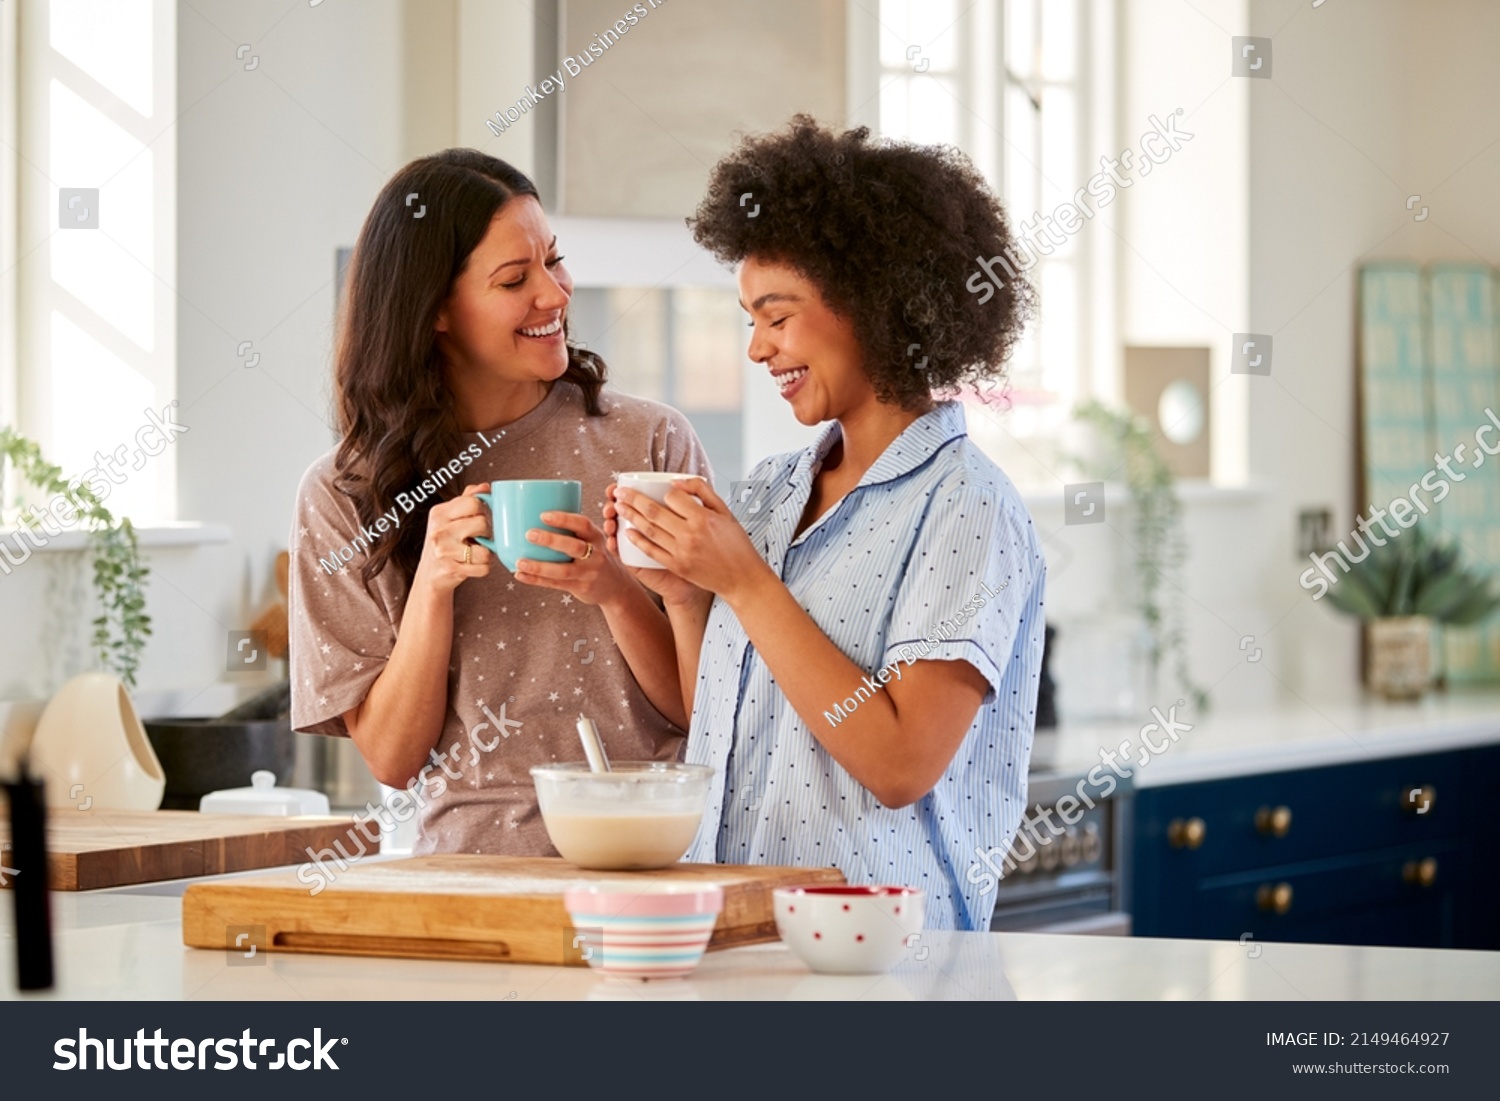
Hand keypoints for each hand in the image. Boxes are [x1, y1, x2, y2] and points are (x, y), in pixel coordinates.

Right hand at [412, 483, 491, 593]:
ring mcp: (444, 551)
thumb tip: (485, 487)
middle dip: (487, 533)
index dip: (483, 510)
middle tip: (480, 537)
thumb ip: (466, 500)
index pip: (474, 503)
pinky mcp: (451, 569)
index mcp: (439, 513)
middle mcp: (439, 530)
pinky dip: (483, 568)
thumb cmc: (443, 543)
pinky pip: (483, 568)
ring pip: (486, 550)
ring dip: (486, 553)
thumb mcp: (448, 518)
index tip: (480, 518)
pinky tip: (473, 564)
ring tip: (477, 552)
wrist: (429, 575)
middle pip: (483, 524)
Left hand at [513, 510, 629, 608]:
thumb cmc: (595, 558)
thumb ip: (572, 532)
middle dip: (551, 540)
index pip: (583, 524)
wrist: (617, 587)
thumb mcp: (593, 542)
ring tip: (520, 561)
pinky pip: (556, 584)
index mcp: (596, 537)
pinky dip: (537, 580)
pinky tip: (521, 575)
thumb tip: (532, 516)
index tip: (543, 515)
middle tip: (529, 534)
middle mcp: (595, 555)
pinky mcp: (580, 588)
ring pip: (563, 570)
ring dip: (540, 566)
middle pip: (574, 546)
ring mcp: (588, 573)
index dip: (564, 519)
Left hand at [614, 476, 772, 605]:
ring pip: (649, 530)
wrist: (741, 578)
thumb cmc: (736, 544)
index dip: (663, 492)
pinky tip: (628, 532)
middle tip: (619, 492)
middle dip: (632, 499)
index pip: (673, 497)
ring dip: (630, 517)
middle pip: (654, 512)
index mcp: (703, 518)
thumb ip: (702, 491)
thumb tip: (676, 482)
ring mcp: (682, 552)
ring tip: (618, 507)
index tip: (657, 490)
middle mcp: (691, 534)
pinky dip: (638, 541)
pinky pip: (652, 551)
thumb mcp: (725, 511)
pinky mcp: (677, 566)